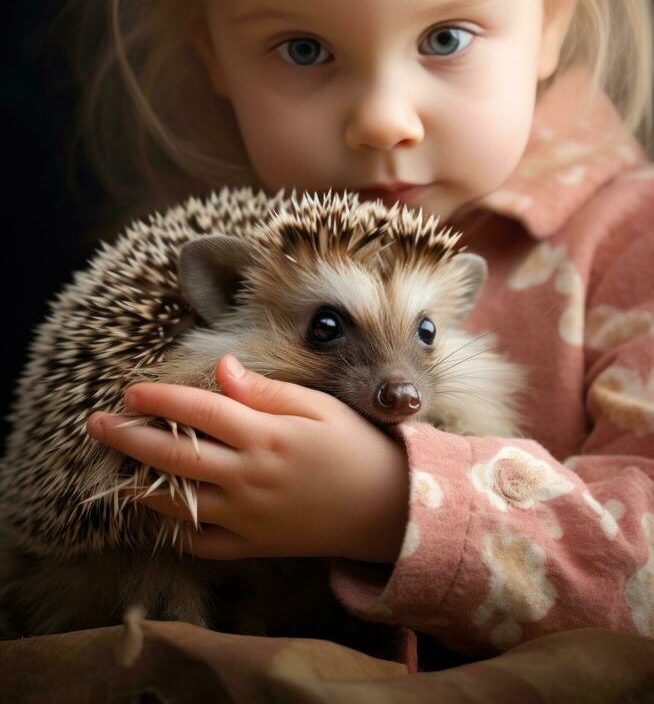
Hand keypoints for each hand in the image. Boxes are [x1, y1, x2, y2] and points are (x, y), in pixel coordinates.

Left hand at [85, 354, 409, 562]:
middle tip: (96, 425)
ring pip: (179, 503)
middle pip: (174, 457)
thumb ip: (265, 390)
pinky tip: (168, 510)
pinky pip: (204, 542)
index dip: (160, 400)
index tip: (130, 391)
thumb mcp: (318, 406)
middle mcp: (250, 477)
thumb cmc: (356, 445)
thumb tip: (222, 367)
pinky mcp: (255, 546)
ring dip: (141, 485)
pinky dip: (180, 528)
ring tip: (118, 469)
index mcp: (266, 436)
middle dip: (129, 439)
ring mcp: (249, 517)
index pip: (199, 412)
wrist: (389, 508)